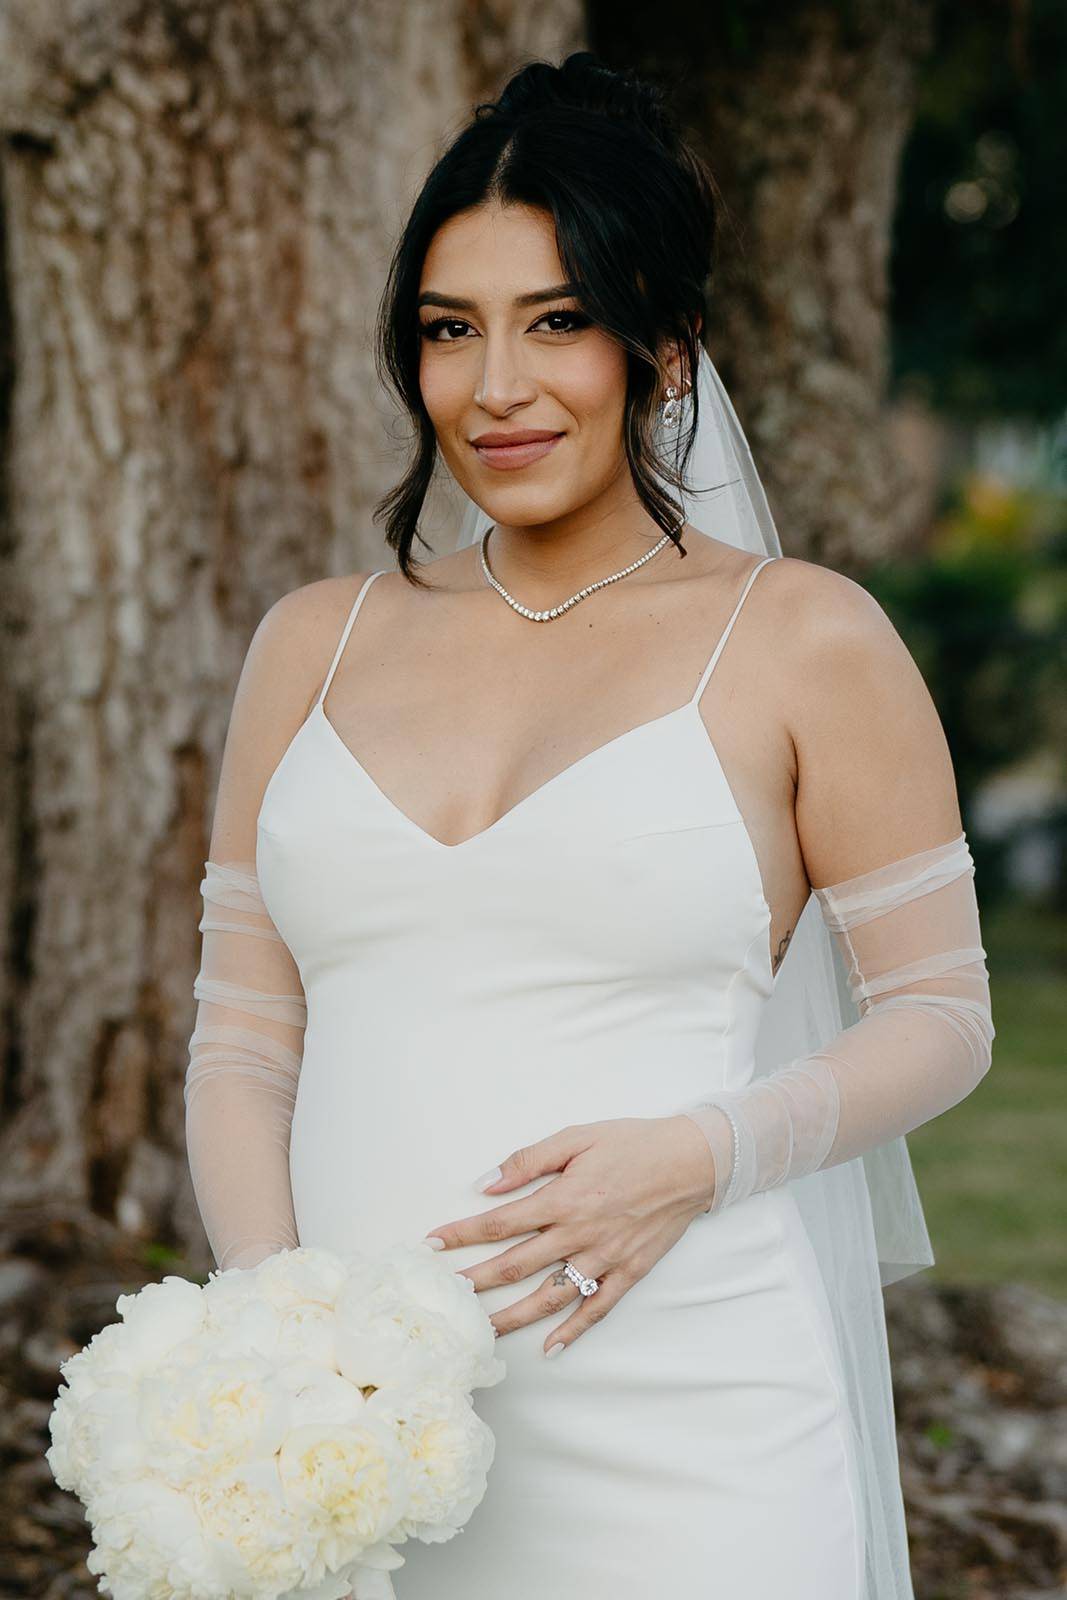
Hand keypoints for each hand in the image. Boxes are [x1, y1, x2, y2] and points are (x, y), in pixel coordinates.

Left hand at [421, 1116, 716, 1355]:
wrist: (692, 1160)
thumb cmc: (632, 1143)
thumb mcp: (578, 1137)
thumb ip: (530, 1161)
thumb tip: (487, 1183)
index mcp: (563, 1199)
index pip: (499, 1223)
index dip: (461, 1235)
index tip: (431, 1245)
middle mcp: (579, 1234)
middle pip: (515, 1266)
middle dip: (474, 1281)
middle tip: (441, 1295)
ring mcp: (605, 1258)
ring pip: (550, 1296)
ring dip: (512, 1316)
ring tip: (480, 1331)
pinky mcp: (629, 1272)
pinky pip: (597, 1308)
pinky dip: (572, 1330)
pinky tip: (549, 1347)